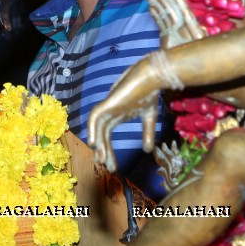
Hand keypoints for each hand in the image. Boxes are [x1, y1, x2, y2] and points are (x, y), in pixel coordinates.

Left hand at [87, 58, 162, 172]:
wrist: (152, 77)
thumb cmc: (151, 93)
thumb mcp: (149, 117)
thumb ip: (147, 133)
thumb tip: (148, 151)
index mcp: (117, 115)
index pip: (107, 136)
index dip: (108, 151)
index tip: (112, 167)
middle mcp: (110, 112)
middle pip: (101, 135)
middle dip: (104, 152)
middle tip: (108, 168)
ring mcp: (108, 107)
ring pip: (97, 129)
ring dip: (99, 145)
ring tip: (101, 160)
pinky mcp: (108, 103)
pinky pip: (95, 116)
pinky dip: (92, 129)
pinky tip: (93, 143)